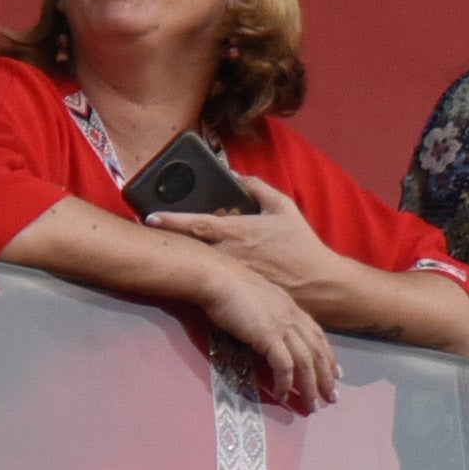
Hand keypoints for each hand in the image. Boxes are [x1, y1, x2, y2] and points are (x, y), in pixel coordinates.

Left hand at [144, 176, 341, 302]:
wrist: (319, 285)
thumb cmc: (301, 244)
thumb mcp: (284, 207)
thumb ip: (259, 188)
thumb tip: (237, 176)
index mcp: (238, 231)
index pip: (197, 224)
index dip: (171, 220)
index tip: (149, 217)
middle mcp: (229, 254)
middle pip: (190, 246)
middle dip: (170, 239)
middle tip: (151, 233)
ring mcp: (230, 276)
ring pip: (199, 263)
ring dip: (184, 257)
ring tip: (169, 250)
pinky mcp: (235, 293)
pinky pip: (213, 279)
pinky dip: (202, 272)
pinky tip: (195, 271)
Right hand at [196, 256, 337, 408]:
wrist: (216, 277)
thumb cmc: (226, 284)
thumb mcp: (255, 298)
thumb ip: (265, 313)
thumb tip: (263, 329)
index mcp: (290, 306)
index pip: (317, 334)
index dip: (328, 355)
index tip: (336, 372)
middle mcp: (291, 316)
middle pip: (317, 351)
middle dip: (327, 377)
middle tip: (331, 398)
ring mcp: (282, 326)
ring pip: (306, 362)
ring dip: (310, 386)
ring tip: (313, 406)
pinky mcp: (269, 336)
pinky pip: (284, 366)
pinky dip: (285, 383)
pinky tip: (283, 396)